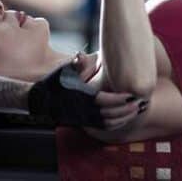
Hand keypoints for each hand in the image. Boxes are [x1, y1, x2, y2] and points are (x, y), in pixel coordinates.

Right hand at [28, 60, 145, 128]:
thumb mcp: (62, 70)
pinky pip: (103, 127)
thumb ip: (75, 64)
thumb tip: (81, 55)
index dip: (119, 99)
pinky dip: (116, 124)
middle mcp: (82, 109)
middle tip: (140, 103)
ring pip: (108, 122)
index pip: (103, 100)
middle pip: (109, 113)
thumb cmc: (53, 82)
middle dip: (126, 110)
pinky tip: (124, 118)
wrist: (41, 100)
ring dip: (124, 118)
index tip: (131, 94)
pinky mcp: (83, 123)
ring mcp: (83, 118)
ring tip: (137, 110)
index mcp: (80, 96)